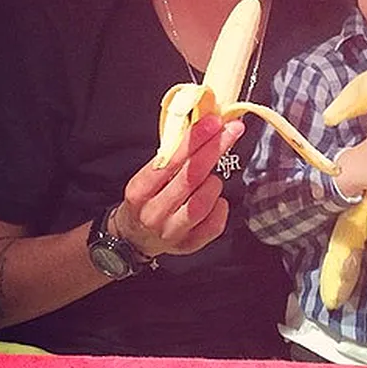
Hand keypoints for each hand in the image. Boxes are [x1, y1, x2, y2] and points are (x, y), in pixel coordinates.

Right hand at [113, 115, 243, 256]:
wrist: (133, 237)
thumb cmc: (146, 197)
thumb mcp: (148, 174)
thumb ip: (172, 155)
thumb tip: (204, 126)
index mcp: (139, 190)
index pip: (170, 161)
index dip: (194, 140)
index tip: (213, 122)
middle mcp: (153, 212)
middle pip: (190, 178)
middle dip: (214, 150)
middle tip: (232, 130)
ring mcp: (170, 232)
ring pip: (201, 204)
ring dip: (213, 183)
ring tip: (213, 176)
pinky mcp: (187, 245)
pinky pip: (213, 226)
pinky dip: (220, 208)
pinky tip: (218, 199)